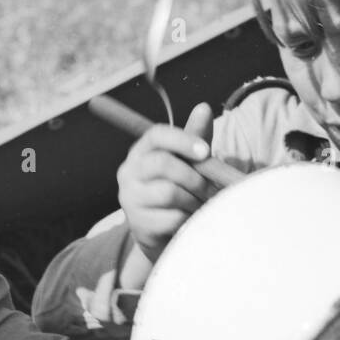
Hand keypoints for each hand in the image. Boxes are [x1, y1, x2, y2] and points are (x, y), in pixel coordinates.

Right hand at [118, 102, 216, 259]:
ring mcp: (130, 199)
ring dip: (194, 200)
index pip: (156, 135)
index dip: (182, 140)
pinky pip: (172, 218)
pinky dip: (189, 219)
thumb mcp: (187, 161)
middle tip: (210, 188)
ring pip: (169, 193)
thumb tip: (204, 108)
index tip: (206, 151)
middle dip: (193, 176)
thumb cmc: (177, 188)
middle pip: (162, 164)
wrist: (162, 231)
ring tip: (202, 205)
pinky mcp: (138, 224)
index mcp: (141, 151)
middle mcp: (129, 172)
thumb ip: (195, 137)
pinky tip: (191, 219)